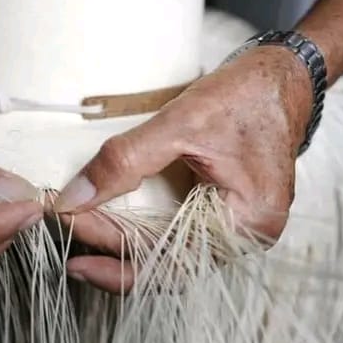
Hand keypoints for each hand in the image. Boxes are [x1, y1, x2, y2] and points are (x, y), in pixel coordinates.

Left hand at [54, 46, 313, 293]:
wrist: (280, 78)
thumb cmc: (244, 95)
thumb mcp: (180, 123)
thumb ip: (125, 161)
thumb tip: (74, 197)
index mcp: (246, 222)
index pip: (163, 257)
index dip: (108, 243)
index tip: (65, 219)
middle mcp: (244, 238)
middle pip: (163, 264)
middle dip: (108, 249)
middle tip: (61, 228)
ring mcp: (234, 229)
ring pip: (166, 254)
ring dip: (120, 243)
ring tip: (77, 229)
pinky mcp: (222, 216)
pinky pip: (175, 236)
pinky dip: (139, 230)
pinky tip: (107, 220)